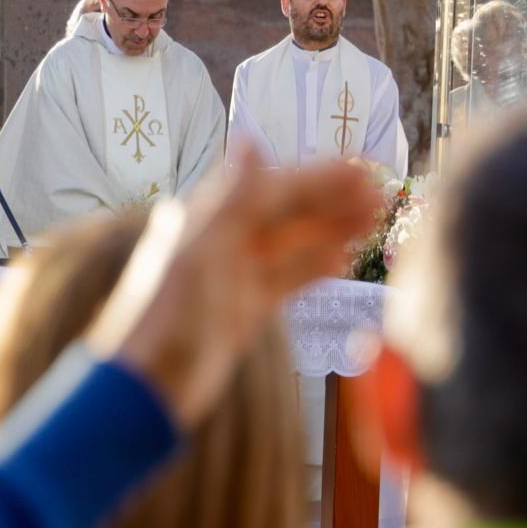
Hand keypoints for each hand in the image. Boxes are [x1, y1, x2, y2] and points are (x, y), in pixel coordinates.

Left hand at [85, 150, 380, 427]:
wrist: (148, 386)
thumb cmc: (167, 315)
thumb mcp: (201, 251)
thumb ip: (232, 198)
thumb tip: (251, 141)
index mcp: (205, 221)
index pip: (270, 190)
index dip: (314, 180)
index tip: (359, 171)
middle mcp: (218, 243)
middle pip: (282, 214)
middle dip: (329, 202)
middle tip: (379, 194)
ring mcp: (231, 278)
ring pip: (288, 245)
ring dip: (328, 231)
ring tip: (372, 220)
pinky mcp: (240, 311)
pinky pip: (283, 280)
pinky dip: (312, 268)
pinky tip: (343, 259)